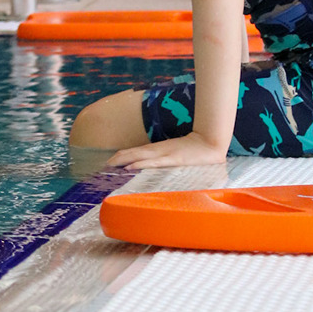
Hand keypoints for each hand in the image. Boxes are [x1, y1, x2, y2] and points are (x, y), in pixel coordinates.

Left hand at [107, 132, 228, 169]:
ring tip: (110, 165)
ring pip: (139, 156)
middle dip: (116, 159)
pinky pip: (154, 163)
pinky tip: (130, 167)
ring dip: (124, 161)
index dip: (119, 157)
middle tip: (102, 166)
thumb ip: (164, 161)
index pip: (133, 152)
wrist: (210, 143)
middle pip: (132, 152)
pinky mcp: (173, 160)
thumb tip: (150, 168)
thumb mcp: (175, 156)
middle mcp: (158, 150)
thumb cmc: (194, 152)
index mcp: (158, 149)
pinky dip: (140, 164)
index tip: (107, 164)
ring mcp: (165, 154)